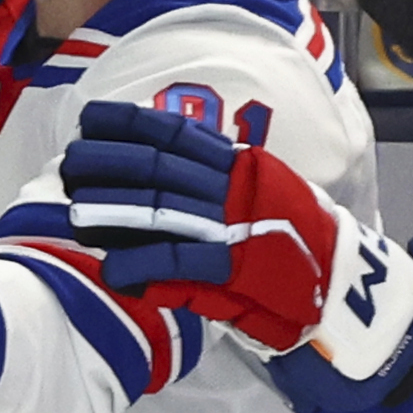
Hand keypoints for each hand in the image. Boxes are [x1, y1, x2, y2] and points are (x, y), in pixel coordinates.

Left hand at [63, 100, 412, 379]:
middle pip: (160, 169)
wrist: (343, 291)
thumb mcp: (261, 199)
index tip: (92, 120)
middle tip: (69, 165)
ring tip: (74, 212)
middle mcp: (238, 192)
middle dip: (109, 164)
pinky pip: (177, 265)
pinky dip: (140, 265)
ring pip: (162, 212)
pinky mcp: (234, 275)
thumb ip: (217, 182)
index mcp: (243, 168)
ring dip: (113, 211)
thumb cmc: (293, 248)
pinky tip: (111, 267)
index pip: (180, 136)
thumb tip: (160, 169)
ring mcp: (235, 231)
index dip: (132, 125)